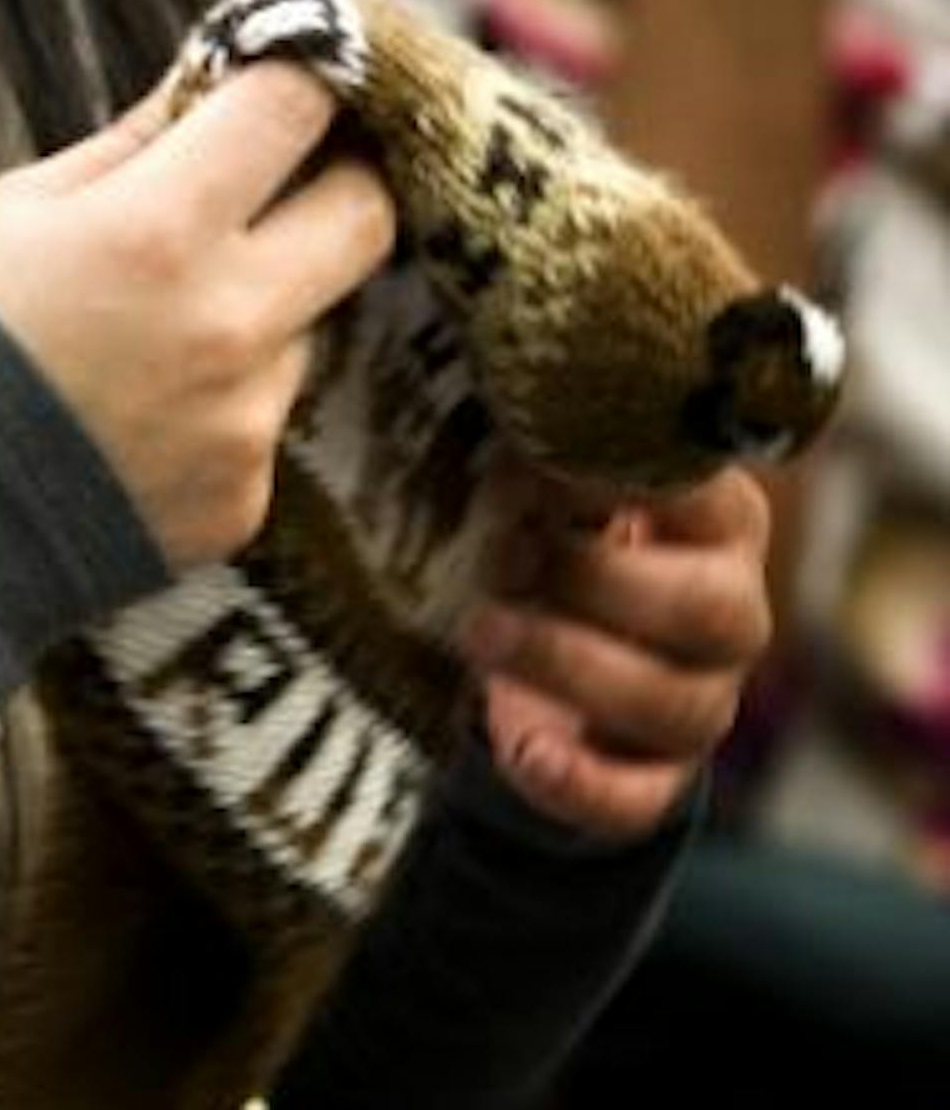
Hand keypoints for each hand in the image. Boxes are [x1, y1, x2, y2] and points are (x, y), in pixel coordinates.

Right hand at [0, 62, 394, 571]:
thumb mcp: (22, 206)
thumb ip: (132, 143)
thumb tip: (208, 84)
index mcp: (161, 227)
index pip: (293, 112)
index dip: (307, 75)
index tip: (303, 71)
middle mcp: (228, 320)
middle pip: (365, 215)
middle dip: (341, 178)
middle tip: (294, 176)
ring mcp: (246, 416)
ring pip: (306, 323)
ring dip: (261, 305)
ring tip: (155, 330)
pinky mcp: (248, 492)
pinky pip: (264, 415)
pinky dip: (221, 399)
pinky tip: (142, 410)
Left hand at [462, 461, 773, 841]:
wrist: (552, 627)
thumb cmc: (557, 522)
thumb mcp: (555, 477)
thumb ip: (548, 455)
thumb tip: (505, 416)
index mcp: (719, 517)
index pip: (704, 494)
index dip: (612, 480)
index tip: (528, 461)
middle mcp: (732, 608)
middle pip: (707, 609)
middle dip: (593, 581)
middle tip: (503, 554)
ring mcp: (706, 698)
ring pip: (675, 705)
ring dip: (566, 664)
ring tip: (479, 630)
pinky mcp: (660, 773)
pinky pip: (640, 797)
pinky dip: (580, 782)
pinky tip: (523, 749)